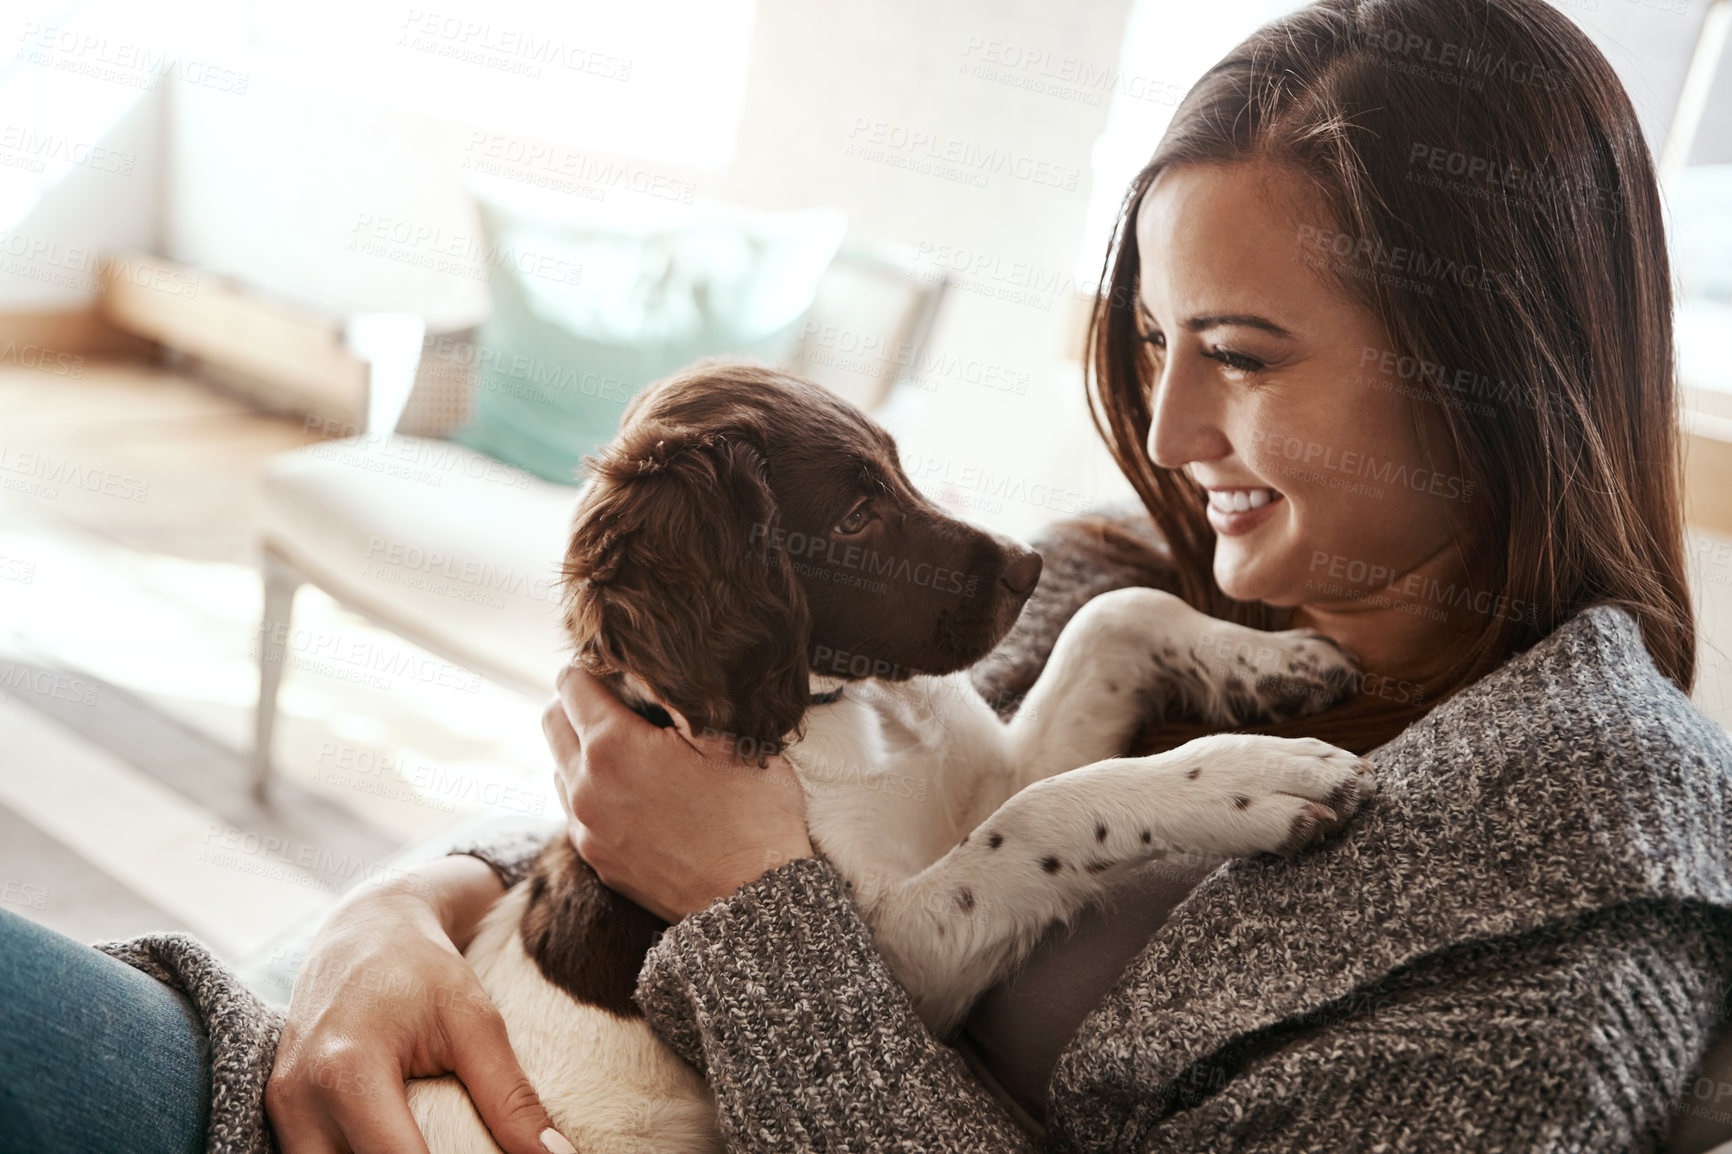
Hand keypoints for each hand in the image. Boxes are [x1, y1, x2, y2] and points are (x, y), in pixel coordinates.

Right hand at [266, 855, 576, 1153]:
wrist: (366, 925)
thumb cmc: (423, 966)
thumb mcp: (476, 1023)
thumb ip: (511, 1098)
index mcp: (349, 1072)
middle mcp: (301, 1098)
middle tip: (459, 1149)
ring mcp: (283, 1107)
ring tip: (435, 1144)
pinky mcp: (282, 1110)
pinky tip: (401, 1141)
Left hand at [543, 664, 814, 921]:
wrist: (754, 901)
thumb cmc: (752, 813)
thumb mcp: (729, 736)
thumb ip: (681, 696)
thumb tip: (654, 669)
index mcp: (613, 746)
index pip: (571, 683)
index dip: (596, 667)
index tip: (622, 670)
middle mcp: (584, 786)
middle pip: (552, 721)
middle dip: (579, 702)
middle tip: (621, 700)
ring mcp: (586, 827)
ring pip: (559, 766)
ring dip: (582, 748)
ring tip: (631, 748)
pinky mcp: (597, 859)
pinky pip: (575, 809)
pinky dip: (593, 788)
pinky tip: (635, 790)